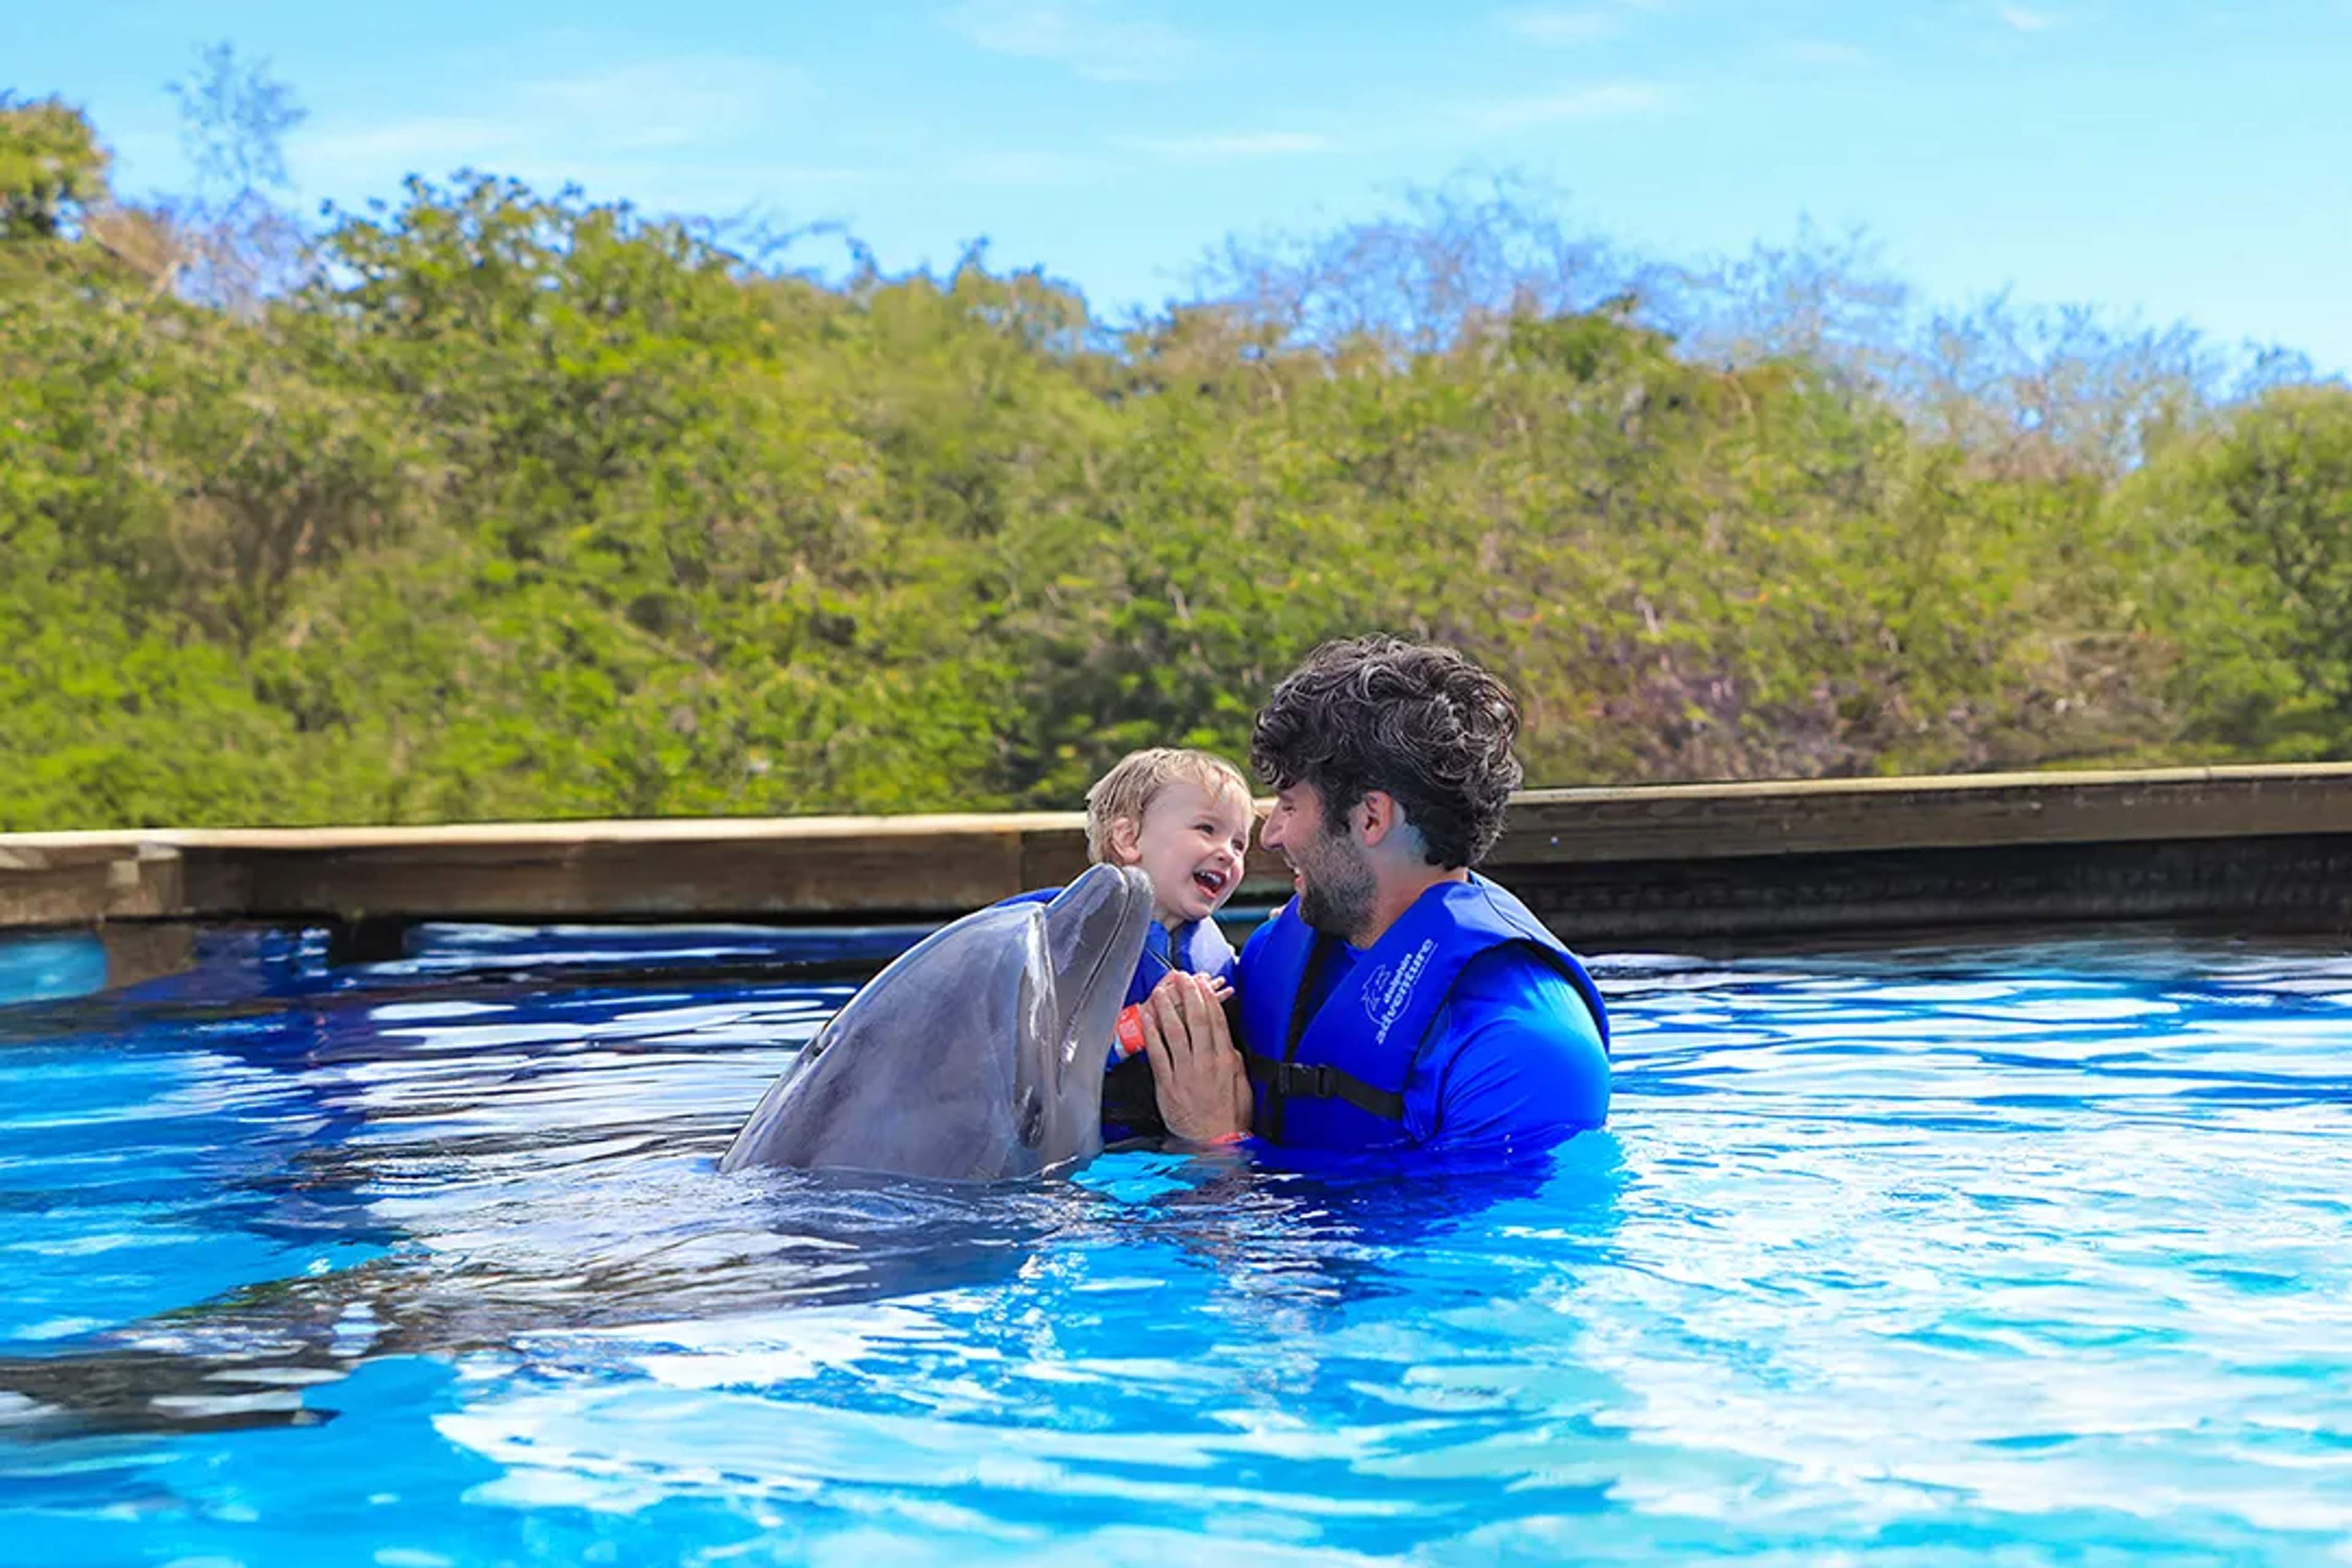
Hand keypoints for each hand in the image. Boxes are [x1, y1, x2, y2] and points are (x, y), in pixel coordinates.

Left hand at [1137, 971, 1251, 1143]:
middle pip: (1196, 1021)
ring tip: (1162, 990)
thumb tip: (1228, 1043)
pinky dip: (1152, 1033)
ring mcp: (1185, 1073)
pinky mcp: (1167, 1084)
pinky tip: (1148, 1018)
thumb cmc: (1229, 1118)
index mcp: (1225, 1061)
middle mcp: (1205, 1063)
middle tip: (1182, 977)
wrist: (1214, 1143)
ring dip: (1168, 1008)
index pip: (1216, 1022)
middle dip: (1189, 995)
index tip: (1202, 984)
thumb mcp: (1242, 1087)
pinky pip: (1158, 1053)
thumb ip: (1234, 1062)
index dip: (1209, 999)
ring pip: (1175, 1032)